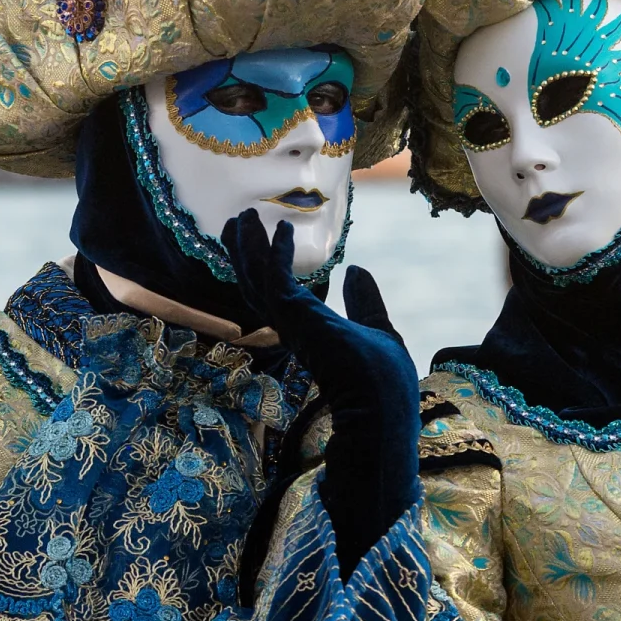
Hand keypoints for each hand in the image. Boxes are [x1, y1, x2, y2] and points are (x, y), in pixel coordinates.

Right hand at [221, 211, 418, 574]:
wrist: (382, 403)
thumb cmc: (384, 379)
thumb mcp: (377, 327)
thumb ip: (365, 300)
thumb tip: (357, 269)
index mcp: (309, 331)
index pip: (278, 296)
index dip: (269, 266)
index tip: (268, 234)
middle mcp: (293, 329)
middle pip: (257, 285)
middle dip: (245, 253)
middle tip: (236, 220)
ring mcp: (290, 326)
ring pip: (257, 280)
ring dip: (248, 248)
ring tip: (241, 217)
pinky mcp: (296, 321)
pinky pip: (276, 281)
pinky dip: (275, 255)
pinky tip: (281, 231)